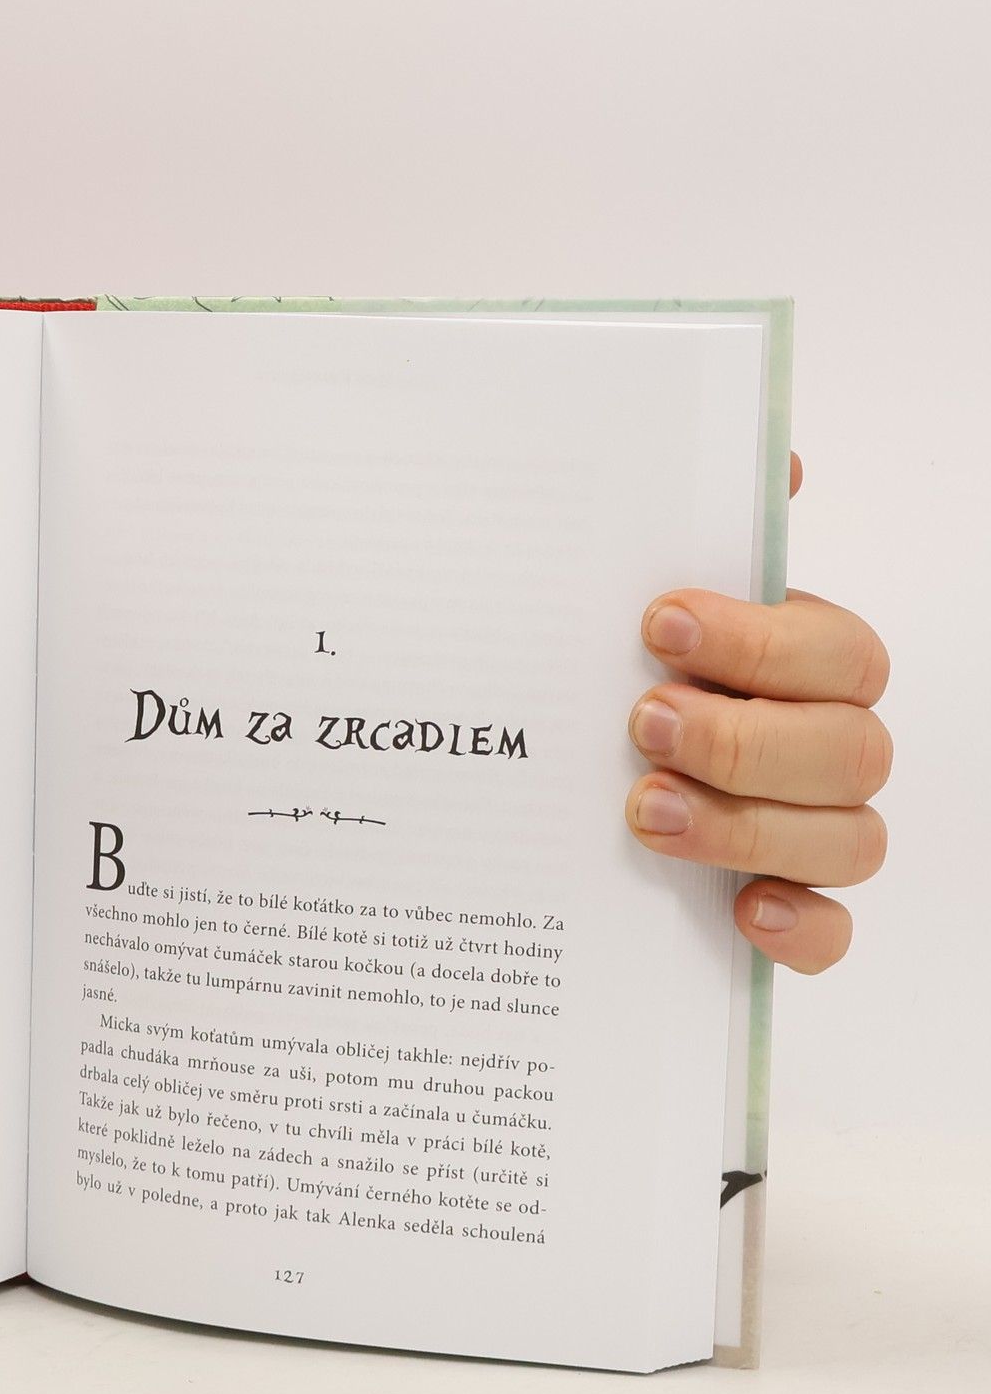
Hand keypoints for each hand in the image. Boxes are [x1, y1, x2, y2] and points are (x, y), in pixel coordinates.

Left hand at [627, 454, 888, 973]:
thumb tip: (777, 460)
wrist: (542, 765)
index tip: (656, 624)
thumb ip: (698, 530)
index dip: (759, 642)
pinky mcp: (786, 912)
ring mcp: (812, 833)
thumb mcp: (624, 598)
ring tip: (645, 811)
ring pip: (848, 840)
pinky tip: (741, 913)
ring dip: (749, 826)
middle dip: (746, 739)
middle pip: (852, 751)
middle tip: (643, 724)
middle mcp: (824, 747)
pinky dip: (800, 925)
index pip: (838, 653)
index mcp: (803, 666)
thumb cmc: (607, 671)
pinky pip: (833, 933)